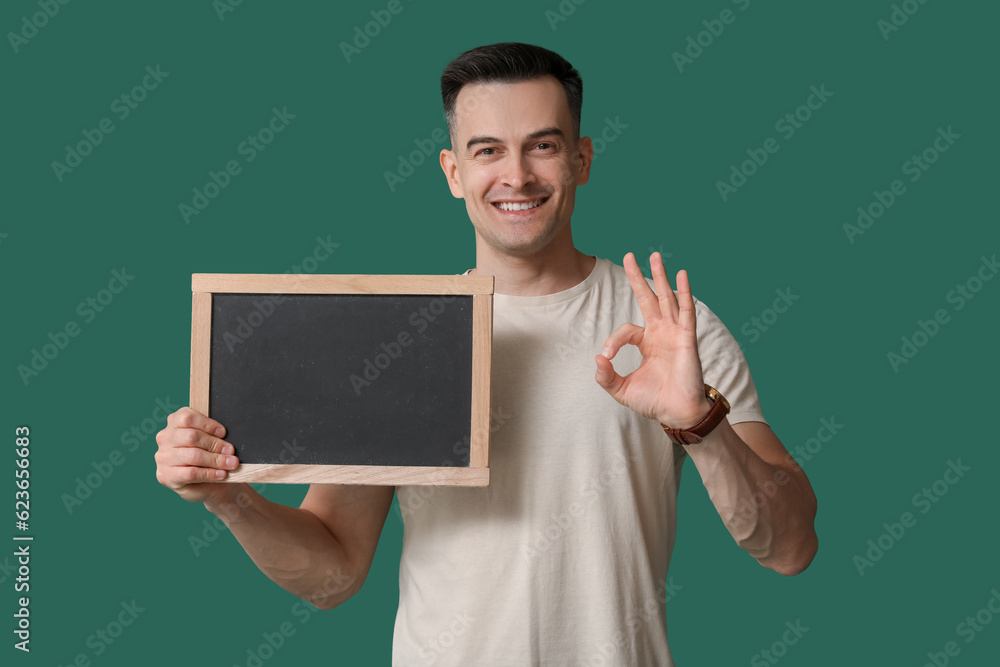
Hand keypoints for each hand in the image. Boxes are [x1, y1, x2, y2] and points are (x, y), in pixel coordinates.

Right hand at [154, 407, 243, 503]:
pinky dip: (210, 473)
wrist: (202, 485)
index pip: (187, 417)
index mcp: (174, 423)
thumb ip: (213, 436)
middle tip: (230, 451)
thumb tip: (226, 441)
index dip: (208, 424)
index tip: (223, 433)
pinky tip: (221, 474)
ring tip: (230, 463)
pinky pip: (191, 473)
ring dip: (215, 460)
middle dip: (215, 444)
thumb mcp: (209, 442)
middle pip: (191, 437)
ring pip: (193, 455)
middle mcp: (165, 438)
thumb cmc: (206, 458)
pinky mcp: (166, 475)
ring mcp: (163, 457)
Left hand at [594, 252, 711, 428]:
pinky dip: (684, 291)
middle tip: (629, 256)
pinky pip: (686, 310)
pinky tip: (681, 274)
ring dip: (660, 277)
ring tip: (654, 256)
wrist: (677, 413)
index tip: (607, 357)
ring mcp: (675, 332)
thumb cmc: (654, 401)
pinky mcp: (687, 337)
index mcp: (647, 342)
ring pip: (666, 298)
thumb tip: (597, 358)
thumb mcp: (622, 390)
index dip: (613, 340)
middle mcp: (661, 333)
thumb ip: (606, 377)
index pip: (626, 330)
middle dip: (638, 278)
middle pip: (648, 298)